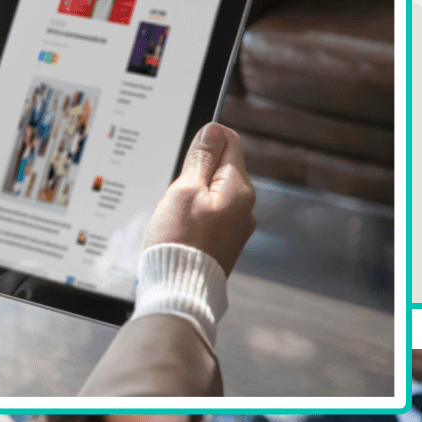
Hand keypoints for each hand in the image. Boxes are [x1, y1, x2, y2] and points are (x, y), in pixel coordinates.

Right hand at [143, 122, 254, 274]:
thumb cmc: (179, 241)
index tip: (186, 156)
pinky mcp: (227, 242)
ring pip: (213, 193)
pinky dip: (195, 216)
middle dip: (194, 173)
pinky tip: (181, 231)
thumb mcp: (184, 190)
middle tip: (177, 194)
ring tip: (176, 217)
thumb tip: (212, 130)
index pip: (229, 141)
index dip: (205, 140)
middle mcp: (245, 207)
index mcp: (239, 189)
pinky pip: (211, 215)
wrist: (180, 290)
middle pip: (221, 168)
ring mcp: (238, 226)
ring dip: (193, 195)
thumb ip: (201, 158)